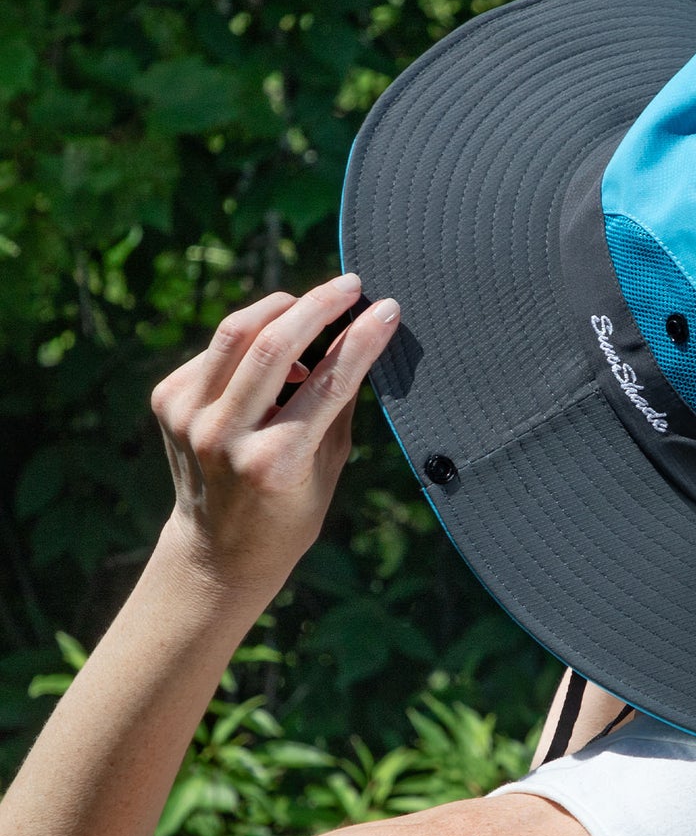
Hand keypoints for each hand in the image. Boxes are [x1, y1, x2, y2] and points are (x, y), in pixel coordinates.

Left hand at [149, 273, 399, 601]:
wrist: (218, 551)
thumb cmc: (288, 513)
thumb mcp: (327, 467)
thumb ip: (340, 404)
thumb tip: (360, 340)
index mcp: (274, 462)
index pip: (327, 382)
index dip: (361, 339)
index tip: (387, 309)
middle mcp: (224, 436)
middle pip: (273, 343)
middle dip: (318, 304)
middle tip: (350, 284)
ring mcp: (188, 416)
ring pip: (236, 332)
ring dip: (281, 308)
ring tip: (314, 304)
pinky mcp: (167, 400)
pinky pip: (216, 351)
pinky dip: (251, 341)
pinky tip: (275, 356)